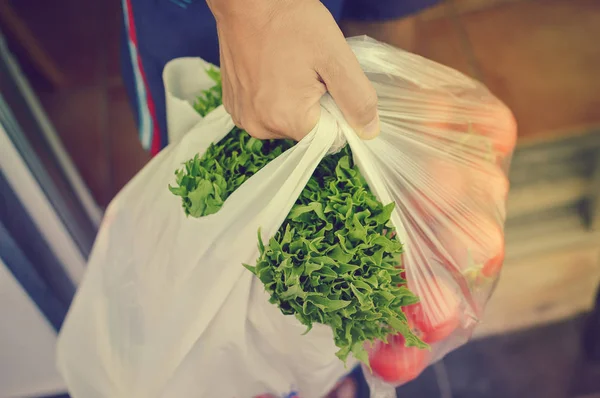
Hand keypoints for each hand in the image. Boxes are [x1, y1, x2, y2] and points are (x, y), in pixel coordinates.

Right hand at [207, 0, 379, 140]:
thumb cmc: (290, 20)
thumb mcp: (335, 57)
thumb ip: (357, 99)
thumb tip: (369, 131)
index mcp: (286, 120)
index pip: (329, 137)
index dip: (337, 111)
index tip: (327, 80)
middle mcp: (260, 126)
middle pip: (306, 131)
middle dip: (315, 105)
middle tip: (308, 69)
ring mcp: (243, 116)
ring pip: (285, 121)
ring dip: (293, 100)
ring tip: (288, 66)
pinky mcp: (233, 105)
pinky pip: (265, 111)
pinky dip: (273, 95)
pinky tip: (272, 69)